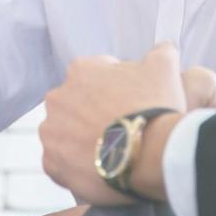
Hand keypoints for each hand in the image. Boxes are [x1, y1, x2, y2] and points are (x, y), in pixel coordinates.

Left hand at [39, 42, 186, 206]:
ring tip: (111, 153)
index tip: (131, 105)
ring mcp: (52, 132)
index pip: (95, 76)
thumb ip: (160, 52)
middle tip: (121, 130)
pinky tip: (99, 169)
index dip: (116, 91)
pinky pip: (61, 163)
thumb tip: (163, 47)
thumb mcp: (164, 68)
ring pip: (66, 134)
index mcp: (79, 71)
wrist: (151, 154)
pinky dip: (76, 166)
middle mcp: (57, 98)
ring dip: (82, 140)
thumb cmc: (155, 107)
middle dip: (94, 114)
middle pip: (77, 105)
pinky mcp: (52, 163)